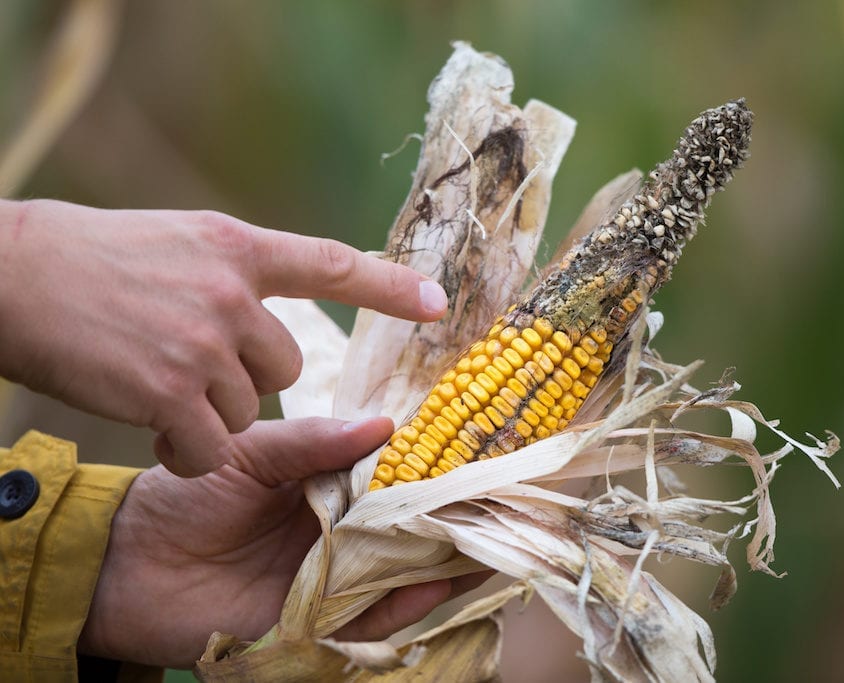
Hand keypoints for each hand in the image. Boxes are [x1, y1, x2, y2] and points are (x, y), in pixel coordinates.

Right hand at [0, 199, 447, 475]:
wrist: (8, 276)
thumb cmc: (86, 260)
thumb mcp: (175, 244)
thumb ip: (232, 274)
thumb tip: (269, 320)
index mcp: (235, 246)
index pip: (330, 264)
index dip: (388, 285)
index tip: (437, 303)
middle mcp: (230, 292)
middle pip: (284, 366)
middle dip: (247, 379)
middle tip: (188, 367)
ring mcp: (202, 343)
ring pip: (247, 408)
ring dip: (209, 413)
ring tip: (153, 387)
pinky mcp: (171, 393)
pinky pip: (211, 445)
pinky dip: (187, 450)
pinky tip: (152, 432)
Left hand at [78, 417, 487, 668]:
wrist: (130, 564)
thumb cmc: (187, 496)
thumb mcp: (250, 453)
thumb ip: (311, 442)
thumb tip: (385, 424)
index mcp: (330, 485)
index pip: (396, 475)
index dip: (435, 465)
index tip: (479, 447)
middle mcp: (342, 531)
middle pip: (411, 525)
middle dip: (455, 514)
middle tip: (502, 497)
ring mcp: (334, 577)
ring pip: (404, 570)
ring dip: (447, 559)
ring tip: (490, 540)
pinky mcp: (319, 621)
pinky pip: (372, 616)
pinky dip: (408, 603)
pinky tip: (438, 582)